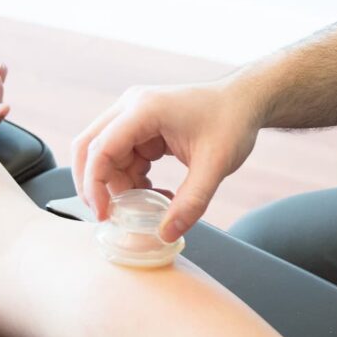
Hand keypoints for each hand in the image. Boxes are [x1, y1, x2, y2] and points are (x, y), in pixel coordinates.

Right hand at [72, 81, 260, 240]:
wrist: (245, 101)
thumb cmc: (232, 123)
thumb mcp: (215, 166)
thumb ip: (191, 203)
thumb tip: (164, 234)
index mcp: (143, 109)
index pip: (100, 148)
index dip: (95, 185)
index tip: (105, 215)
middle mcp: (130, 107)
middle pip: (90, 148)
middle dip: (95, 185)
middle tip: (111, 216)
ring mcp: (134, 115)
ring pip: (106, 156)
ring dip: (120, 185)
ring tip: (150, 204)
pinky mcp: (141, 126)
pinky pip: (123, 156)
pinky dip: (132, 179)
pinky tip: (155, 191)